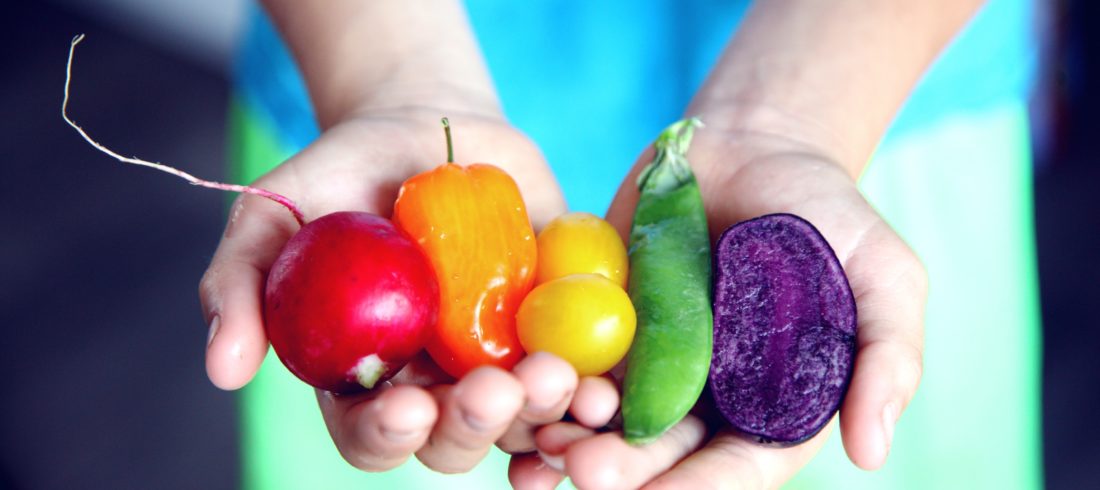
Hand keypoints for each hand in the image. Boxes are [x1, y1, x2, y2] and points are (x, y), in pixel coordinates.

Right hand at [198, 108, 577, 472]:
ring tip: (556, 376)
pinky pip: (581, 376)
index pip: (371, 434)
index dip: (387, 435)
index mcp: (365, 375)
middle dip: (475, 425)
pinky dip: (594, 391)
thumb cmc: (343, 172)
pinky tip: (605, 386)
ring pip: (524, 421)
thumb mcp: (276, 212)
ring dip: (544, 413)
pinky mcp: (554, 329)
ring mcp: (499, 359)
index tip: (408, 405)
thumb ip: (242, 283)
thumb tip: (223, 371)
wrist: (431, 127)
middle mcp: (434, 383)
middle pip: (455, 440)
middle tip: (495, 389)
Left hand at [516, 116, 926, 488]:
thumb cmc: (828, 215)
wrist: (755, 145)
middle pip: (661, 452)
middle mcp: (704, 395)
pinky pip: (569, 359)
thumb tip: (873, 452)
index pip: (737, 467)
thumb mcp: (884, 274)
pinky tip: (515, 391)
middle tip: (585, 471)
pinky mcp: (602, 318)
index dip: (701, 487)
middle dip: (624, 471)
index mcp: (770, 404)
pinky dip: (544, 380)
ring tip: (544, 444)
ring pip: (606, 417)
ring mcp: (648, 358)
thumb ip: (887, 356)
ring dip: (572, 437)